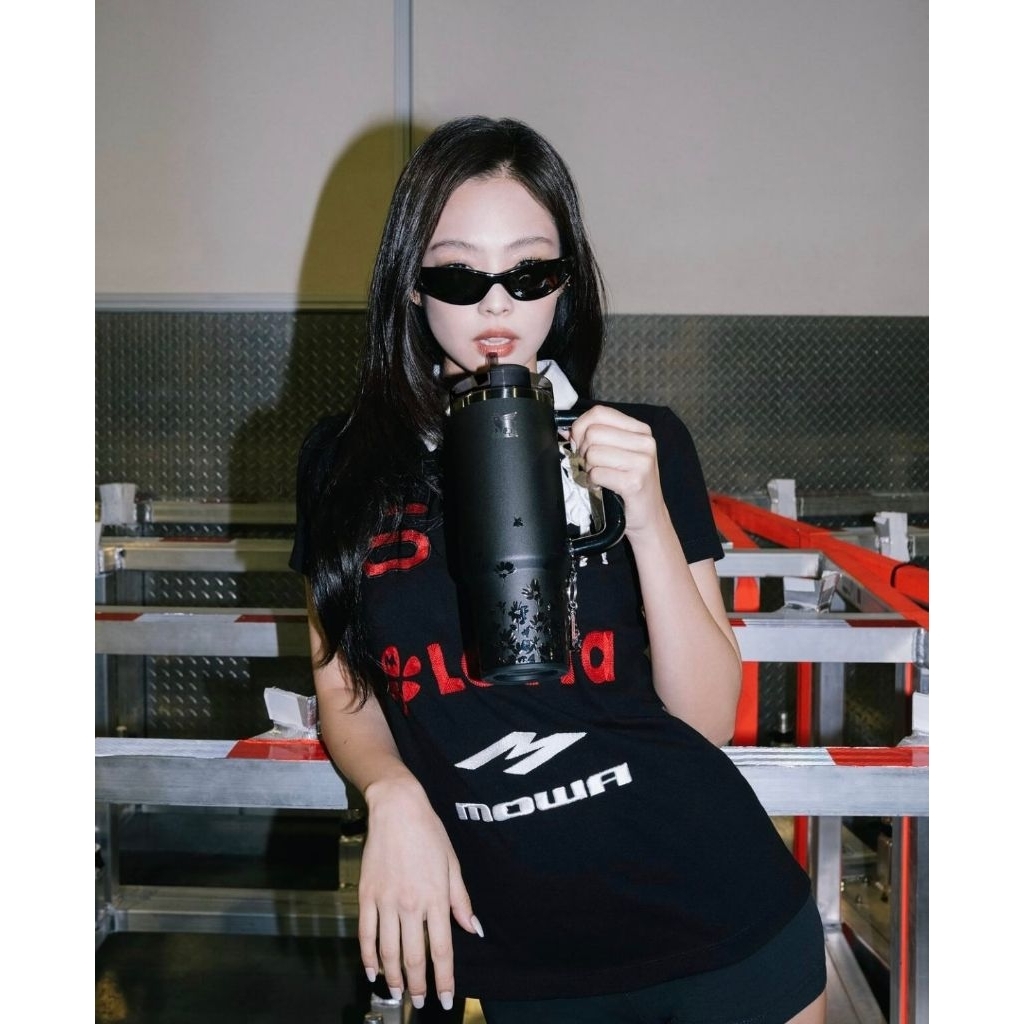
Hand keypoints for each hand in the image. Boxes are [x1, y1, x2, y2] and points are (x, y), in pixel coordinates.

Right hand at [358, 776, 479, 1010]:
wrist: (397, 809)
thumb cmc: (429, 833)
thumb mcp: (452, 864)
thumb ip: (461, 900)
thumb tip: (473, 929)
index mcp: (436, 897)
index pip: (442, 949)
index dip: (444, 978)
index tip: (446, 998)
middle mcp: (411, 904)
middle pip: (414, 956)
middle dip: (419, 985)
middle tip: (422, 1001)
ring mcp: (386, 901)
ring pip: (389, 951)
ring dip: (394, 977)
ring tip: (398, 993)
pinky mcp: (366, 895)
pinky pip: (366, 934)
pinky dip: (368, 956)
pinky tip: (373, 971)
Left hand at [569, 405, 666, 537]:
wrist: (649, 517)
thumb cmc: (631, 485)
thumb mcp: (620, 454)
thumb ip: (598, 437)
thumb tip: (567, 430)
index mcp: (640, 430)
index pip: (599, 413)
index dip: (580, 427)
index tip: (579, 442)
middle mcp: (645, 442)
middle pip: (593, 433)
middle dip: (583, 451)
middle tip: (592, 465)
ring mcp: (642, 462)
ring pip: (592, 453)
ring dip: (588, 468)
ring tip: (600, 476)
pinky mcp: (634, 482)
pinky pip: (597, 473)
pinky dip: (593, 482)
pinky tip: (603, 486)